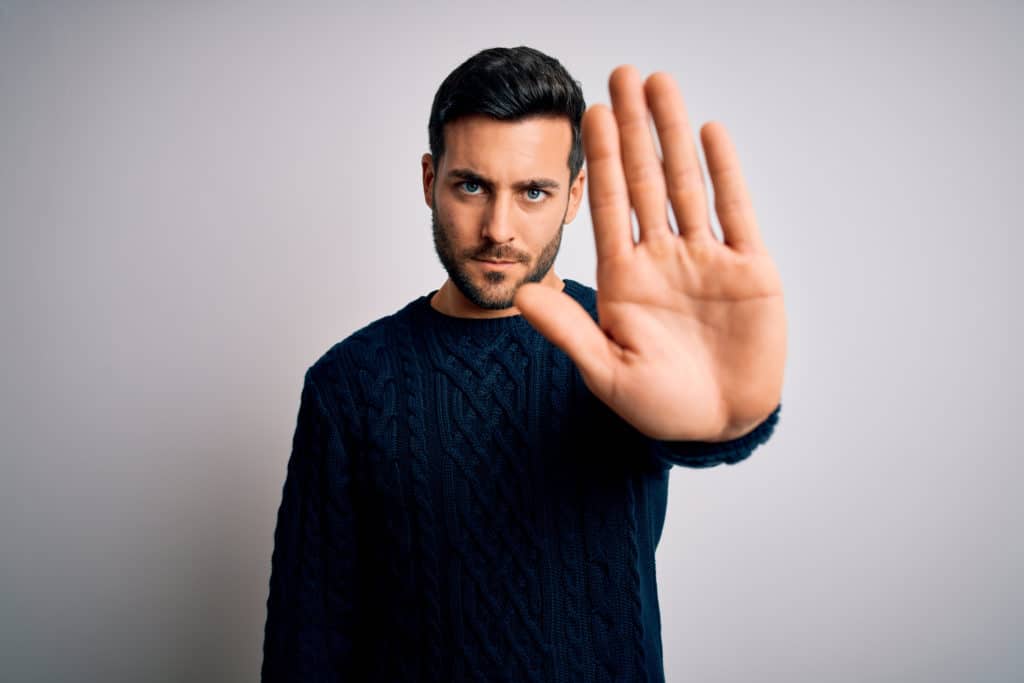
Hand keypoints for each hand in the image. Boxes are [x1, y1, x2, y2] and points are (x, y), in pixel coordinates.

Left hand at [515, 65, 786, 441]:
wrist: (719, 428)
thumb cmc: (660, 408)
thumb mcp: (607, 372)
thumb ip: (568, 332)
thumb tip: (518, 294)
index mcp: (624, 279)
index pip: (609, 205)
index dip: (602, 158)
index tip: (590, 112)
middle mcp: (662, 259)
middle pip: (645, 180)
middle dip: (633, 128)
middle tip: (622, 74)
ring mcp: (706, 260)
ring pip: (687, 183)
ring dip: (673, 134)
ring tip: (660, 83)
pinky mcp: (749, 270)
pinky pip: (735, 211)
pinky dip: (723, 172)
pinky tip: (708, 132)